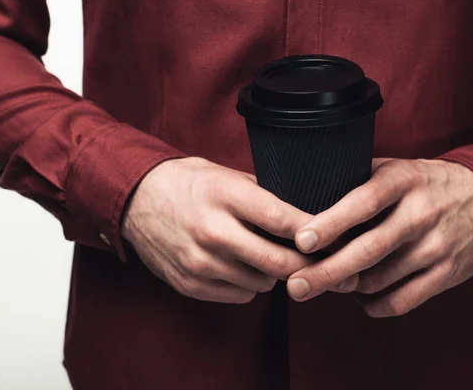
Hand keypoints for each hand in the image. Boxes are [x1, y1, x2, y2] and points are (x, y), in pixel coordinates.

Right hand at [122, 157, 313, 303]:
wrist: (136, 200)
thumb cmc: (189, 184)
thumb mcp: (227, 176)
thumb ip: (264, 197)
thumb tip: (306, 218)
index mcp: (225, 196)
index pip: (283, 220)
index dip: (316, 232)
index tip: (336, 237)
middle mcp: (212, 231)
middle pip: (278, 263)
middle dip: (307, 266)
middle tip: (323, 263)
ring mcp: (199, 262)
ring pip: (262, 283)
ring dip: (275, 275)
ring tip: (274, 258)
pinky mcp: (190, 284)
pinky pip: (240, 295)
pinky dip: (251, 285)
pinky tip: (246, 267)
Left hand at [286, 158, 472, 316]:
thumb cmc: (425, 184)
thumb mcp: (395, 169)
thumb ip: (356, 182)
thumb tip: (305, 200)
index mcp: (402, 181)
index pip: (362, 203)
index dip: (330, 223)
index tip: (300, 241)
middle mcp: (420, 214)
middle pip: (368, 250)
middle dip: (327, 272)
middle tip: (295, 286)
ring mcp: (436, 246)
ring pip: (380, 279)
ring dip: (348, 286)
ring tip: (328, 281)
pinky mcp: (447, 273)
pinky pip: (402, 300)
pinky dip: (374, 304)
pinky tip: (360, 296)